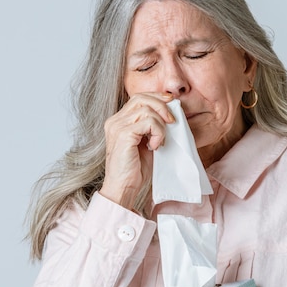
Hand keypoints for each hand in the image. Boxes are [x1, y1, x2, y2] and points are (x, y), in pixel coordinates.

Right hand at [98, 92, 175, 208]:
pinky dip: (158, 133)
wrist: (123, 188)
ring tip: (160, 141)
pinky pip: (148, 122)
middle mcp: (115, 121)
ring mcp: (117, 127)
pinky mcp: (123, 134)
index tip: (172, 104)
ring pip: (147, 110)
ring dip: (161, 125)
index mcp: (118, 121)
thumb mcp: (146, 142)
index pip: (138, 98)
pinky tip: (155, 146)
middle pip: (141, 98)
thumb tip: (170, 113)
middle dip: (162, 106)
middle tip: (172, 122)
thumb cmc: (135, 169)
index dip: (157, 98)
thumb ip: (152, 126)